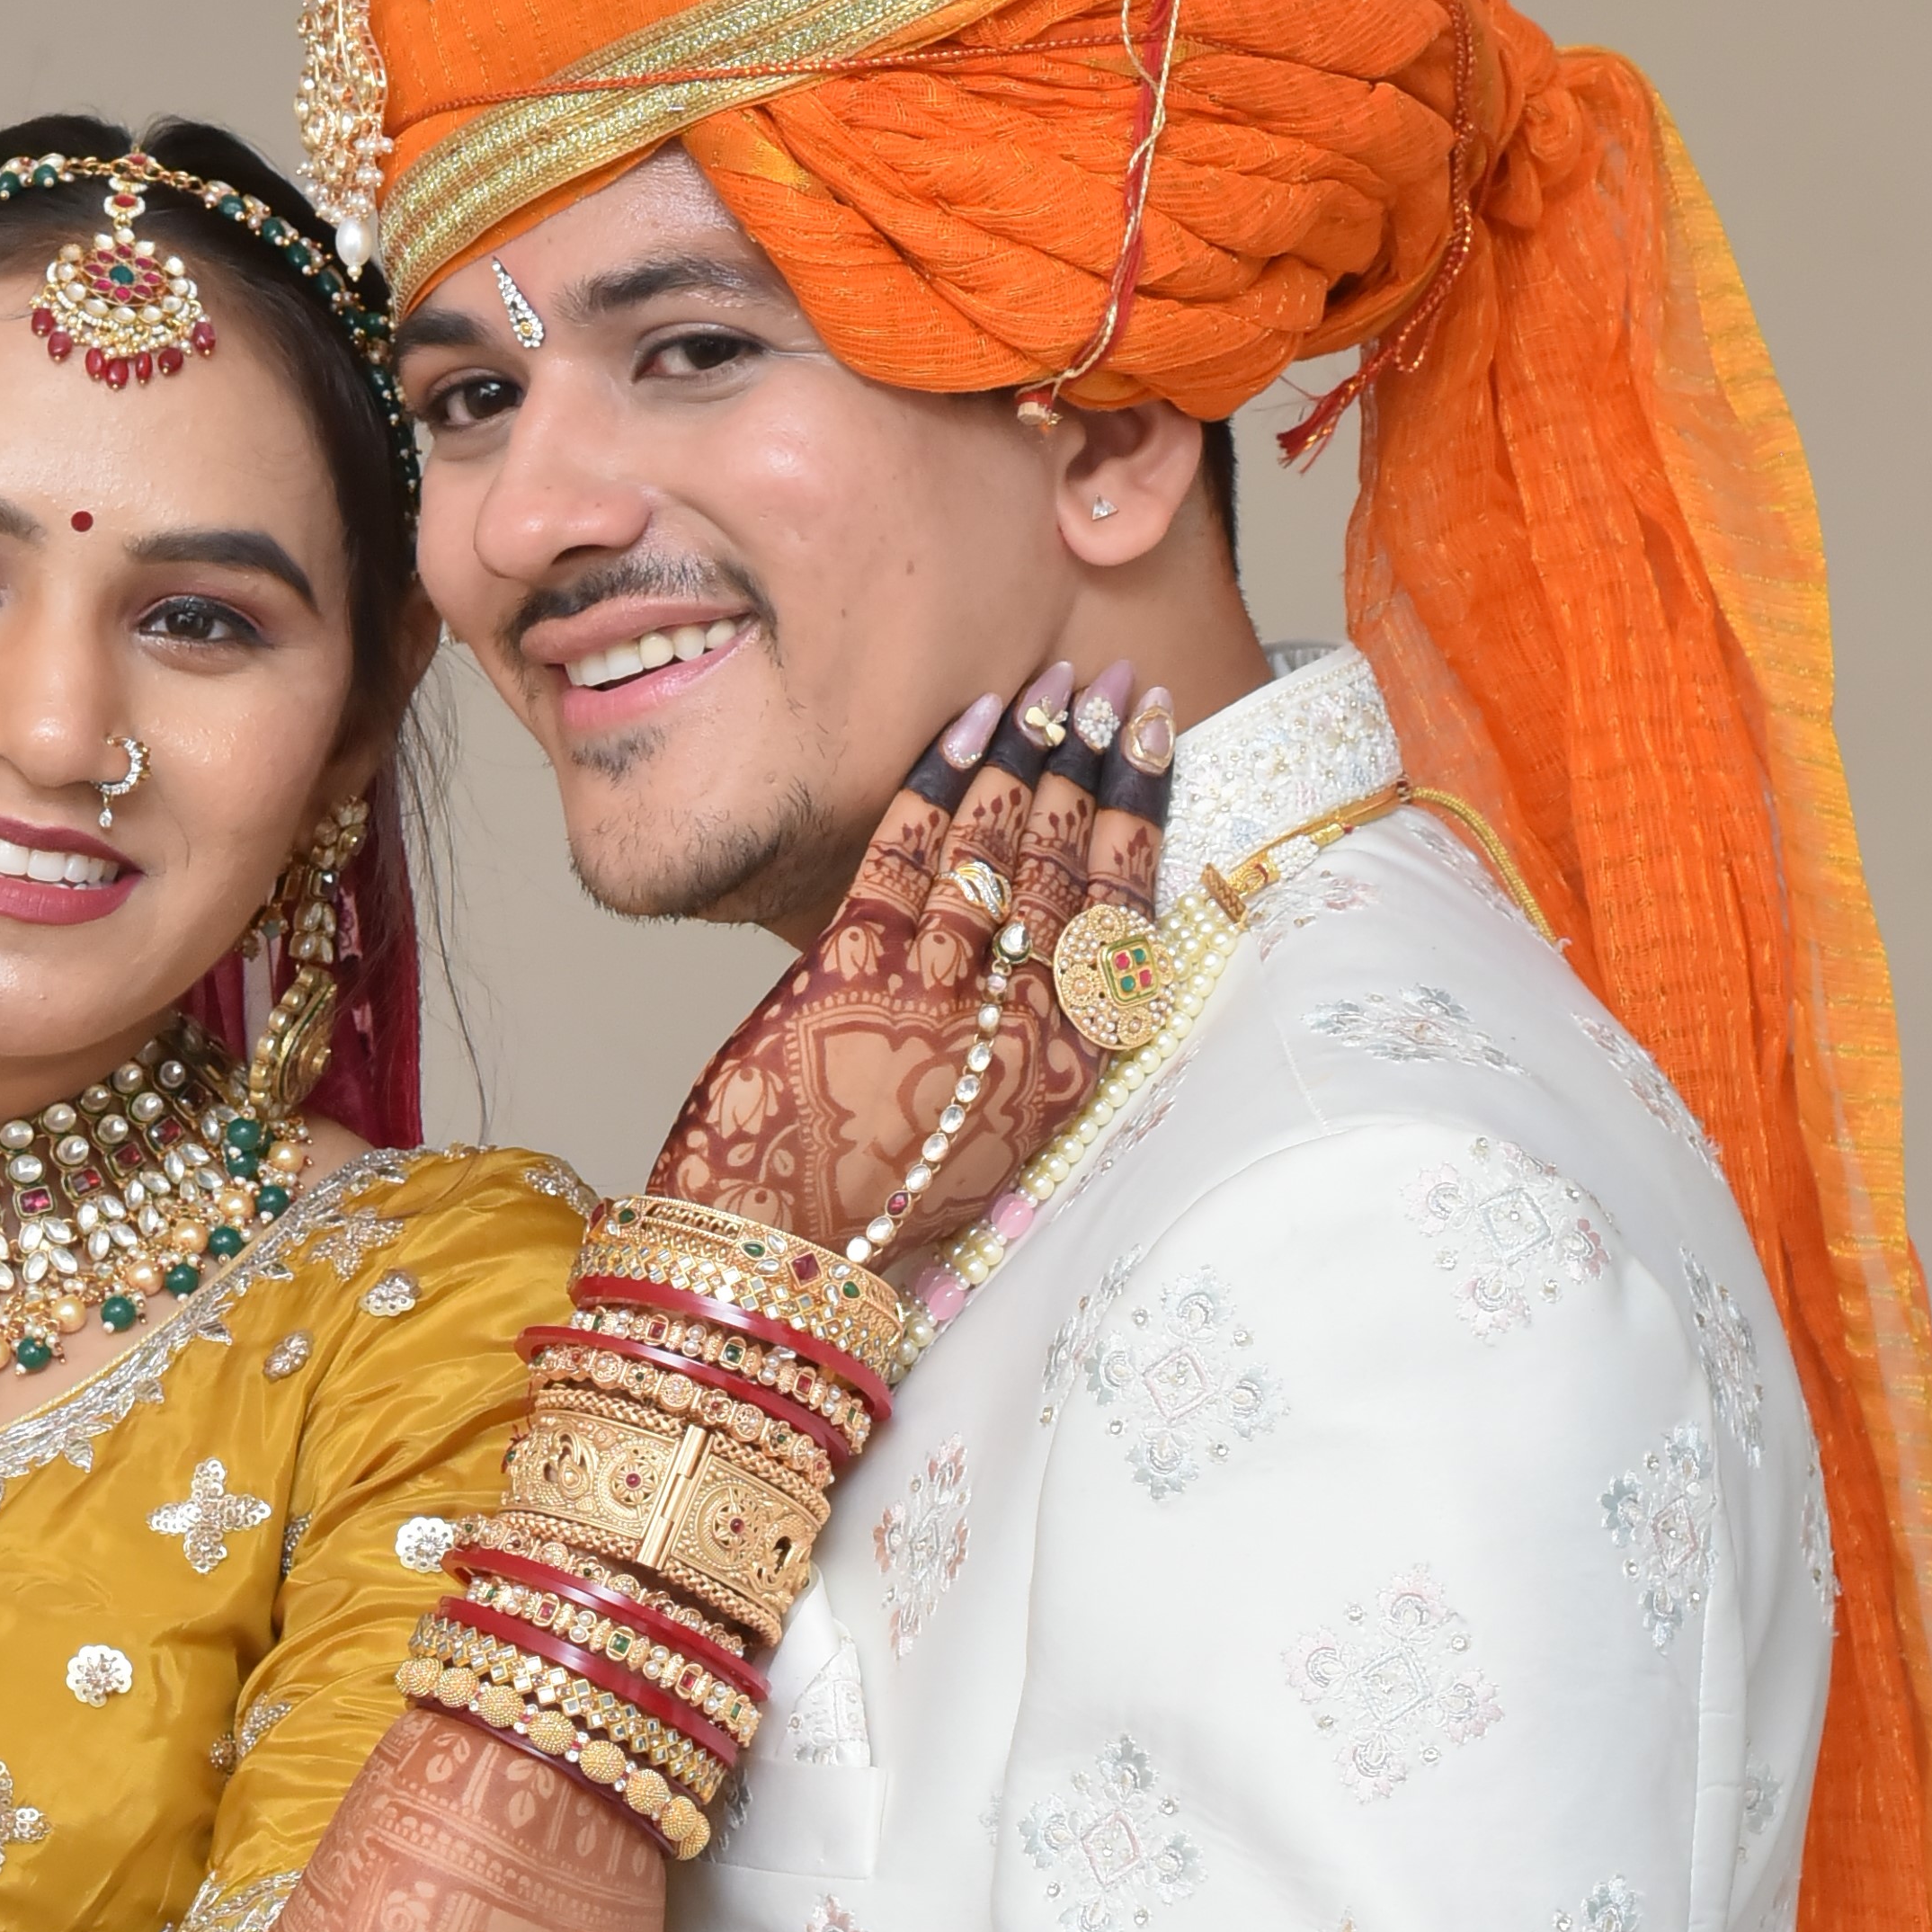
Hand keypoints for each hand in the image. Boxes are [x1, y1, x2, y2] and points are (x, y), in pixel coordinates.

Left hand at [649, 657, 1172, 1256]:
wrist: (779, 1251)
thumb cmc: (883, 1184)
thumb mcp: (996, 1114)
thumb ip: (1031, 1020)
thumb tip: (1049, 917)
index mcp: (1067, 1068)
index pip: (1126, 911)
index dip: (1142, 809)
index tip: (1153, 732)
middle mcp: (1018, 1028)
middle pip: (1069, 863)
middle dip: (1091, 756)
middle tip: (1103, 680)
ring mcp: (937, 994)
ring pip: (997, 847)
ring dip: (1021, 753)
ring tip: (1037, 688)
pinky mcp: (853, 970)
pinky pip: (907, 851)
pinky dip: (936, 780)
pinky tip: (960, 729)